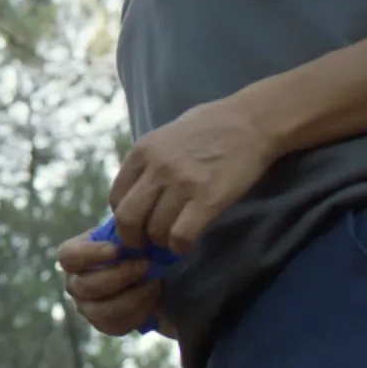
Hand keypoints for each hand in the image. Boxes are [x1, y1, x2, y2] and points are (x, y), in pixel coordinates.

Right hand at [56, 230, 168, 337]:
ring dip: (132, 296)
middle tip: (146, 264)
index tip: (117, 249)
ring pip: (100, 310)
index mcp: (75, 256)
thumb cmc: (139, 248)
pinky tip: (153, 297)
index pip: (67, 256)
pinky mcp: (104, 324)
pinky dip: (138, 312)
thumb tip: (131, 224)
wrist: (156, 275)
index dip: (89, 254)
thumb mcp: (131, 234)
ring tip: (154, 282)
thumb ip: (126, 230)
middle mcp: (75, 283)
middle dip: (119, 276)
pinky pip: (115, 324)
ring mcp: (87, 307)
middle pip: (85, 286)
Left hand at [110, 96, 275, 255]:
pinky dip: (180, 246)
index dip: (122, 218)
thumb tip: (137, 195)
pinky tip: (186, 242)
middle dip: (133, 238)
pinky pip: (181, 236)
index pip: (115, 196)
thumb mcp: (166, 136)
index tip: (135, 224)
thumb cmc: (210, 127)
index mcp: (143, 150)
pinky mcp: (207, 198)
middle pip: (127, 218)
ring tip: (172, 239)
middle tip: (146, 243)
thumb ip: (148, 163)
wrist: (251, 122)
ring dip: (162, 242)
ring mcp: (181, 183)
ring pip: (155, 230)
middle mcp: (156, 167)